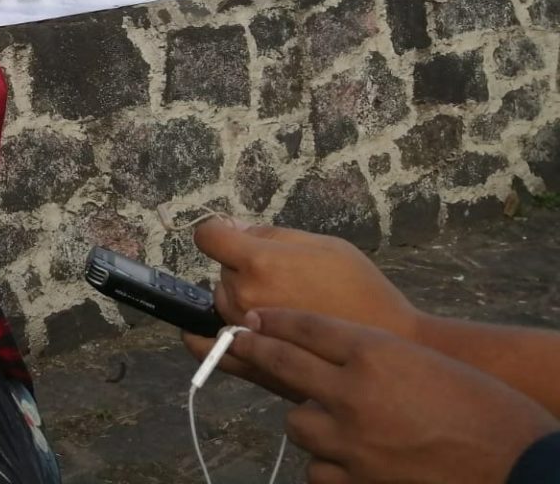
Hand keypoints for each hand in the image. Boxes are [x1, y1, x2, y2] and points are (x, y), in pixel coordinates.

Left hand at [182, 219, 418, 397]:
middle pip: (222, 272)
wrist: (389, 345)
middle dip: (242, 269)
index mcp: (259, 262)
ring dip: (239, 300)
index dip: (218, 230)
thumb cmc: (360, 288)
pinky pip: (211, 348)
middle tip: (283, 278)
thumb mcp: (322, 244)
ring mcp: (245, 332)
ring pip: (222, 303)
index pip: (209, 236)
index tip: (229, 233)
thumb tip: (234, 228)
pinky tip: (200, 332)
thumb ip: (271, 235)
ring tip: (282, 306)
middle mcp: (244, 296)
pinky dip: (204, 337)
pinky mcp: (252, 361)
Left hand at [232, 309, 558, 483]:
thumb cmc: (485, 409)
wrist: (519, 465)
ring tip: (331, 421)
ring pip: (297, 424)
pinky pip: (318, 470)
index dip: (275, 320)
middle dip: (254, 350)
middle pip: (283, 363)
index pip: (307, 327)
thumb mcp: (425, 363)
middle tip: (236, 341)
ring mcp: (352, 441)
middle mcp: (355, 392)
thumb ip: (373, 355)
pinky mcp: (358, 482)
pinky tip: (345, 460)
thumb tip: (329, 356)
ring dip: (309, 421)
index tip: (253, 317)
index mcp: (376, 353)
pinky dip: (328, 465)